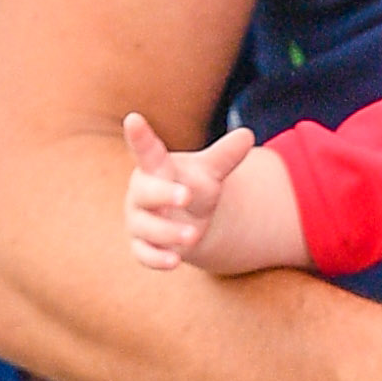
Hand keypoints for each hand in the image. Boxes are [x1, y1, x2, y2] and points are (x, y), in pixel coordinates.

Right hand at [123, 109, 254, 268]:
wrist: (185, 220)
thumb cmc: (192, 187)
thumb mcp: (210, 172)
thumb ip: (226, 156)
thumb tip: (248, 134)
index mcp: (155, 168)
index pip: (146, 150)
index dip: (139, 136)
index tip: (133, 118)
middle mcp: (142, 193)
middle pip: (145, 192)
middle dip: (163, 194)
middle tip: (186, 195)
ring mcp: (139, 220)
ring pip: (146, 227)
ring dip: (168, 232)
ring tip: (193, 234)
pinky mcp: (142, 246)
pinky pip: (144, 254)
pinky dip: (158, 259)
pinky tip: (175, 262)